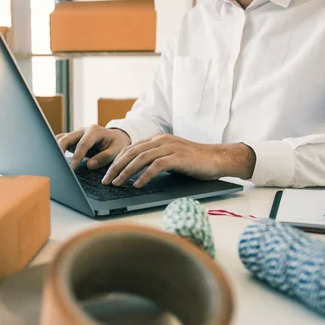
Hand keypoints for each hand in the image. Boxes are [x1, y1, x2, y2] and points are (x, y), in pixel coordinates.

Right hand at [56, 125, 131, 169]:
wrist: (116, 137)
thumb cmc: (117, 144)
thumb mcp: (116, 151)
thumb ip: (104, 157)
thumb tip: (90, 165)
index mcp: (95, 131)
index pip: (82, 144)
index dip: (76, 157)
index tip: (72, 169)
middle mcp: (83, 130)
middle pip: (67, 138)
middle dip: (60, 151)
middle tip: (57, 164)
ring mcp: (77, 134)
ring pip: (61, 139)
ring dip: (56, 149)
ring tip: (52, 161)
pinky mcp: (73, 139)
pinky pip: (62, 141)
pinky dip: (56, 148)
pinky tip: (53, 158)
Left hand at [101, 133, 255, 187]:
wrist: (218, 158)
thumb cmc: (194, 162)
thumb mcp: (170, 157)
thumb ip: (155, 160)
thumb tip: (135, 173)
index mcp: (157, 139)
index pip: (130, 148)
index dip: (116, 160)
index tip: (107, 173)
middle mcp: (161, 140)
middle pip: (131, 152)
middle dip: (116, 167)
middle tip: (106, 180)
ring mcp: (169, 147)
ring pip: (141, 159)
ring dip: (126, 172)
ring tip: (117, 184)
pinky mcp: (178, 157)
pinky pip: (156, 166)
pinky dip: (144, 176)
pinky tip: (137, 185)